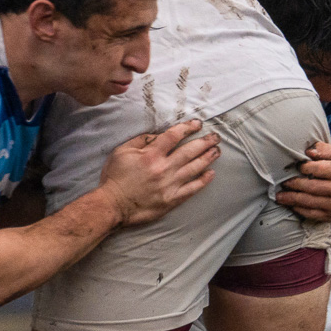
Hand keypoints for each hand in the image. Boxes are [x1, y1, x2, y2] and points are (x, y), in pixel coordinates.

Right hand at [100, 119, 220, 225]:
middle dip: (205, 142)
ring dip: (208, 158)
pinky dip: (203, 181)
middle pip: (190, 151)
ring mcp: (170, 185)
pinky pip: (192, 189)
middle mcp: (164, 168)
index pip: (175, 136)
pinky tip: (211, 174)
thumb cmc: (115, 178)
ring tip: (217, 151)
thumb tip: (158, 136)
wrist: (113, 205)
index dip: (188, 128)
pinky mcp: (172, 200)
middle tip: (216, 137)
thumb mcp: (122, 151)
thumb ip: (141, 140)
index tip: (197, 124)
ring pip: (194, 168)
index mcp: (151, 155)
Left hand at [277, 141, 330, 221]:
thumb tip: (309, 152)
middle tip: (283, 182)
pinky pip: (310, 213)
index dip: (306, 167)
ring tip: (279, 196)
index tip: (297, 166)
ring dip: (292, 198)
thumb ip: (323, 149)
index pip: (322, 169)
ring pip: (310, 202)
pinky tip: (289, 204)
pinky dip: (297, 209)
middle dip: (296, 184)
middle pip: (314, 187)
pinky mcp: (328, 216)